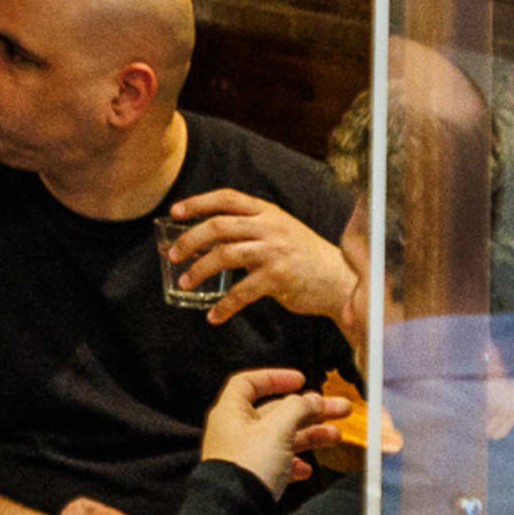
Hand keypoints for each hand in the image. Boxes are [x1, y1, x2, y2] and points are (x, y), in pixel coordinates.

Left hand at [165, 191, 356, 327]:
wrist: (340, 280)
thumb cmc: (303, 257)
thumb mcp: (279, 232)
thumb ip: (248, 230)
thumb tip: (203, 239)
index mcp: (268, 213)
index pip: (227, 198)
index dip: (198, 202)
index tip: (175, 211)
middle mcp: (270, 227)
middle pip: (218, 226)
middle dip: (189, 240)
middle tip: (173, 255)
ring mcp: (275, 252)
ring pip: (224, 255)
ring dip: (198, 270)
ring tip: (185, 282)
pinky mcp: (278, 278)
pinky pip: (241, 292)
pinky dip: (224, 306)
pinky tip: (214, 316)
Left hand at [200, 365, 331, 494]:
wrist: (235, 511)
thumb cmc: (248, 465)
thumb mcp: (277, 429)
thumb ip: (297, 409)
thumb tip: (311, 399)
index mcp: (231, 413)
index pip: (249, 384)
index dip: (275, 378)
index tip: (301, 380)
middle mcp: (235, 431)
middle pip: (276, 412)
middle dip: (310, 410)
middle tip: (341, 409)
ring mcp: (244, 455)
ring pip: (282, 438)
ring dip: (309, 436)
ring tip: (335, 436)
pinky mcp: (253, 477)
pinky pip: (277, 465)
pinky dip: (295, 464)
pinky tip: (306, 469)